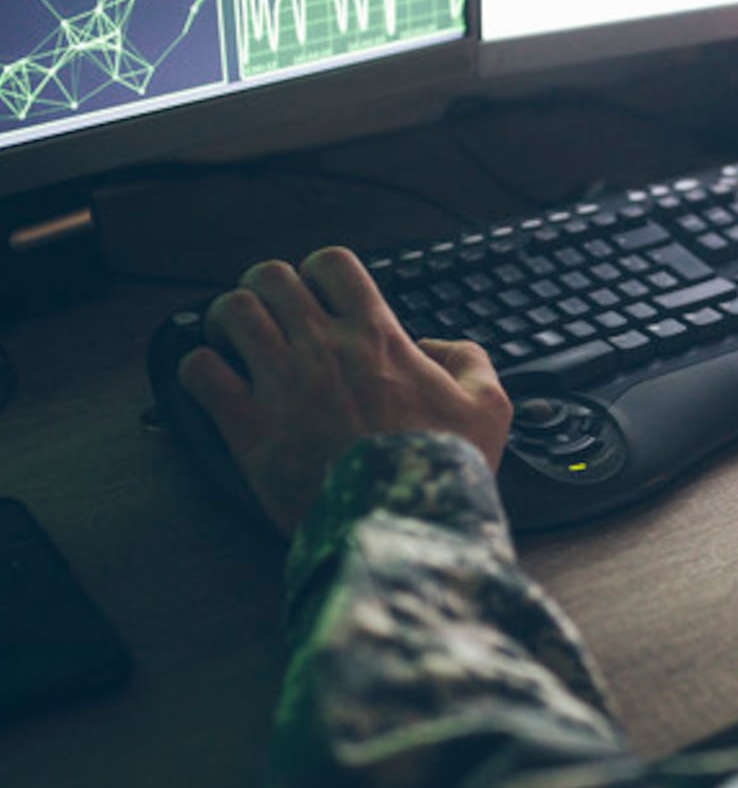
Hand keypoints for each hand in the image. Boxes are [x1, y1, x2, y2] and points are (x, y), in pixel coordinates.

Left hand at [177, 247, 512, 536]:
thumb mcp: (489, 408)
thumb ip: (470, 362)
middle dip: (265, 292)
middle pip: (270, 277)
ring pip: (230, 311)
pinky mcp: (249, 427)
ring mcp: (282, 383)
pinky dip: (200, 371)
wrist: (406, 523)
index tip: (320, 300)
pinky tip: (216, 386)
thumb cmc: (446, 468)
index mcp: (377, 337)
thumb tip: (439, 345)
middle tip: (270, 321)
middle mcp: (323, 348)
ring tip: (234, 345)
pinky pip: (199, 371)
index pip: (332, 264)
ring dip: (227, 323)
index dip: (319, 274)